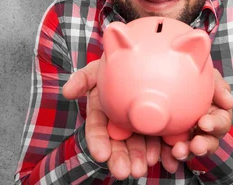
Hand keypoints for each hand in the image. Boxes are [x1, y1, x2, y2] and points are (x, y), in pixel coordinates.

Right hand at [63, 61, 181, 177]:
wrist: (145, 60)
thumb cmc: (117, 64)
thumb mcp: (97, 69)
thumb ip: (82, 79)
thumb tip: (66, 92)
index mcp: (103, 113)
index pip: (98, 130)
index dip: (98, 143)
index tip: (100, 155)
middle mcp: (120, 123)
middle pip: (119, 143)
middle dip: (120, 159)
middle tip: (124, 172)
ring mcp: (140, 126)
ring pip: (139, 145)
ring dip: (139, 159)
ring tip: (142, 169)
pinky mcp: (160, 126)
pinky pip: (162, 141)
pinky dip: (164, 153)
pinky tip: (166, 161)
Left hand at [171, 69, 232, 160]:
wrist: (166, 78)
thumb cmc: (192, 76)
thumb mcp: (207, 76)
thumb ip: (218, 86)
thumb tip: (229, 102)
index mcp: (215, 114)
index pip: (221, 122)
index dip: (215, 125)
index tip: (204, 123)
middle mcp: (204, 129)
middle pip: (209, 142)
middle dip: (204, 145)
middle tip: (196, 146)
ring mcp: (189, 137)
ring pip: (191, 150)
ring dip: (187, 153)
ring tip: (177, 153)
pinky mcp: (171, 141)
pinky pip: (171, 152)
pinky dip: (169, 156)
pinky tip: (166, 158)